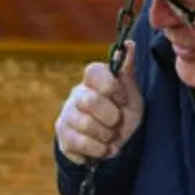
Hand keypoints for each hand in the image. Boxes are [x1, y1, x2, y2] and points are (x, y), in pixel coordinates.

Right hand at [55, 39, 143, 164]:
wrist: (112, 147)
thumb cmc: (123, 116)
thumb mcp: (132, 96)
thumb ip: (128, 72)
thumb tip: (129, 44)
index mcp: (94, 80)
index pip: (93, 71)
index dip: (110, 87)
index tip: (122, 99)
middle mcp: (77, 94)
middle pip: (90, 101)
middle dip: (111, 117)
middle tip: (117, 122)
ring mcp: (67, 114)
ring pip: (85, 124)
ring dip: (106, 135)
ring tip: (110, 136)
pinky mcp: (62, 135)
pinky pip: (80, 142)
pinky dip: (98, 149)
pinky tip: (103, 148)